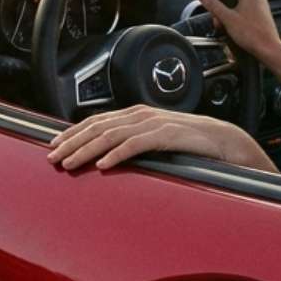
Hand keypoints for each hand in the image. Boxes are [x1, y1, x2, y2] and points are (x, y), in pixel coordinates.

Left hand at [47, 105, 273, 171]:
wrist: (228, 143)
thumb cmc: (192, 145)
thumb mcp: (156, 142)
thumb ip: (133, 143)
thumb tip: (106, 155)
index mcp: (137, 115)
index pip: (97, 121)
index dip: (72, 132)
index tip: (53, 145)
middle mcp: (142, 116)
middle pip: (98, 126)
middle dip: (71, 142)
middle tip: (52, 157)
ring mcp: (155, 124)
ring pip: (111, 135)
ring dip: (87, 149)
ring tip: (69, 162)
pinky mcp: (168, 136)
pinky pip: (137, 144)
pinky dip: (117, 153)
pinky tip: (103, 164)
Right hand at [197, 0, 280, 61]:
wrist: (268, 50)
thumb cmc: (252, 35)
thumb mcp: (227, 19)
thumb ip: (213, 5)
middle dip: (222, 3)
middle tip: (217, 16)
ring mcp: (260, 5)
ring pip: (239, 2)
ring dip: (228, 12)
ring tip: (225, 25)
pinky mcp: (262, 15)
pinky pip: (246, 10)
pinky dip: (237, 16)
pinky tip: (234, 28)